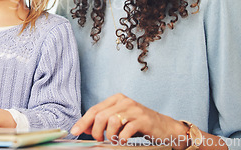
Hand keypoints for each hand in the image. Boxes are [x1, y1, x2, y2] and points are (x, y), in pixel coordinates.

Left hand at [71, 93, 187, 147]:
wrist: (165, 127)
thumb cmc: (139, 124)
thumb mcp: (119, 120)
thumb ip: (103, 121)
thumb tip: (85, 128)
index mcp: (116, 99)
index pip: (94, 109)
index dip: (83, 121)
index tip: (75, 131)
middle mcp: (124, 101)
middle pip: (100, 115)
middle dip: (96, 131)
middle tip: (99, 140)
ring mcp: (134, 109)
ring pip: (111, 121)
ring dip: (108, 135)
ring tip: (112, 140)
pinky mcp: (143, 120)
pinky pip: (126, 130)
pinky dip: (121, 139)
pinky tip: (122, 142)